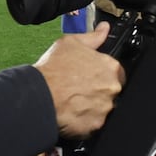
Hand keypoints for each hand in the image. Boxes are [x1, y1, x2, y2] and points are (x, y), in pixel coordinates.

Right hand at [33, 23, 125, 138]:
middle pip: (111, 92)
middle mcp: (112, 88)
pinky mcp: (95, 126)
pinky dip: (84, 121)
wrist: (38, 95)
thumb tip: (104, 29)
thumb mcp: (70, 43)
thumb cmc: (53, 70)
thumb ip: (93, 37)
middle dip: (98, 92)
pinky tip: (72, 114)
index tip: (92, 78)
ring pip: (103, 109)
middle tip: (79, 91)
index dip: (102, 75)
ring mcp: (105, 108)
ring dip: (91, 107)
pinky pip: (93, 125)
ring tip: (73, 102)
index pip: (117, 72)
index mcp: (110, 67)